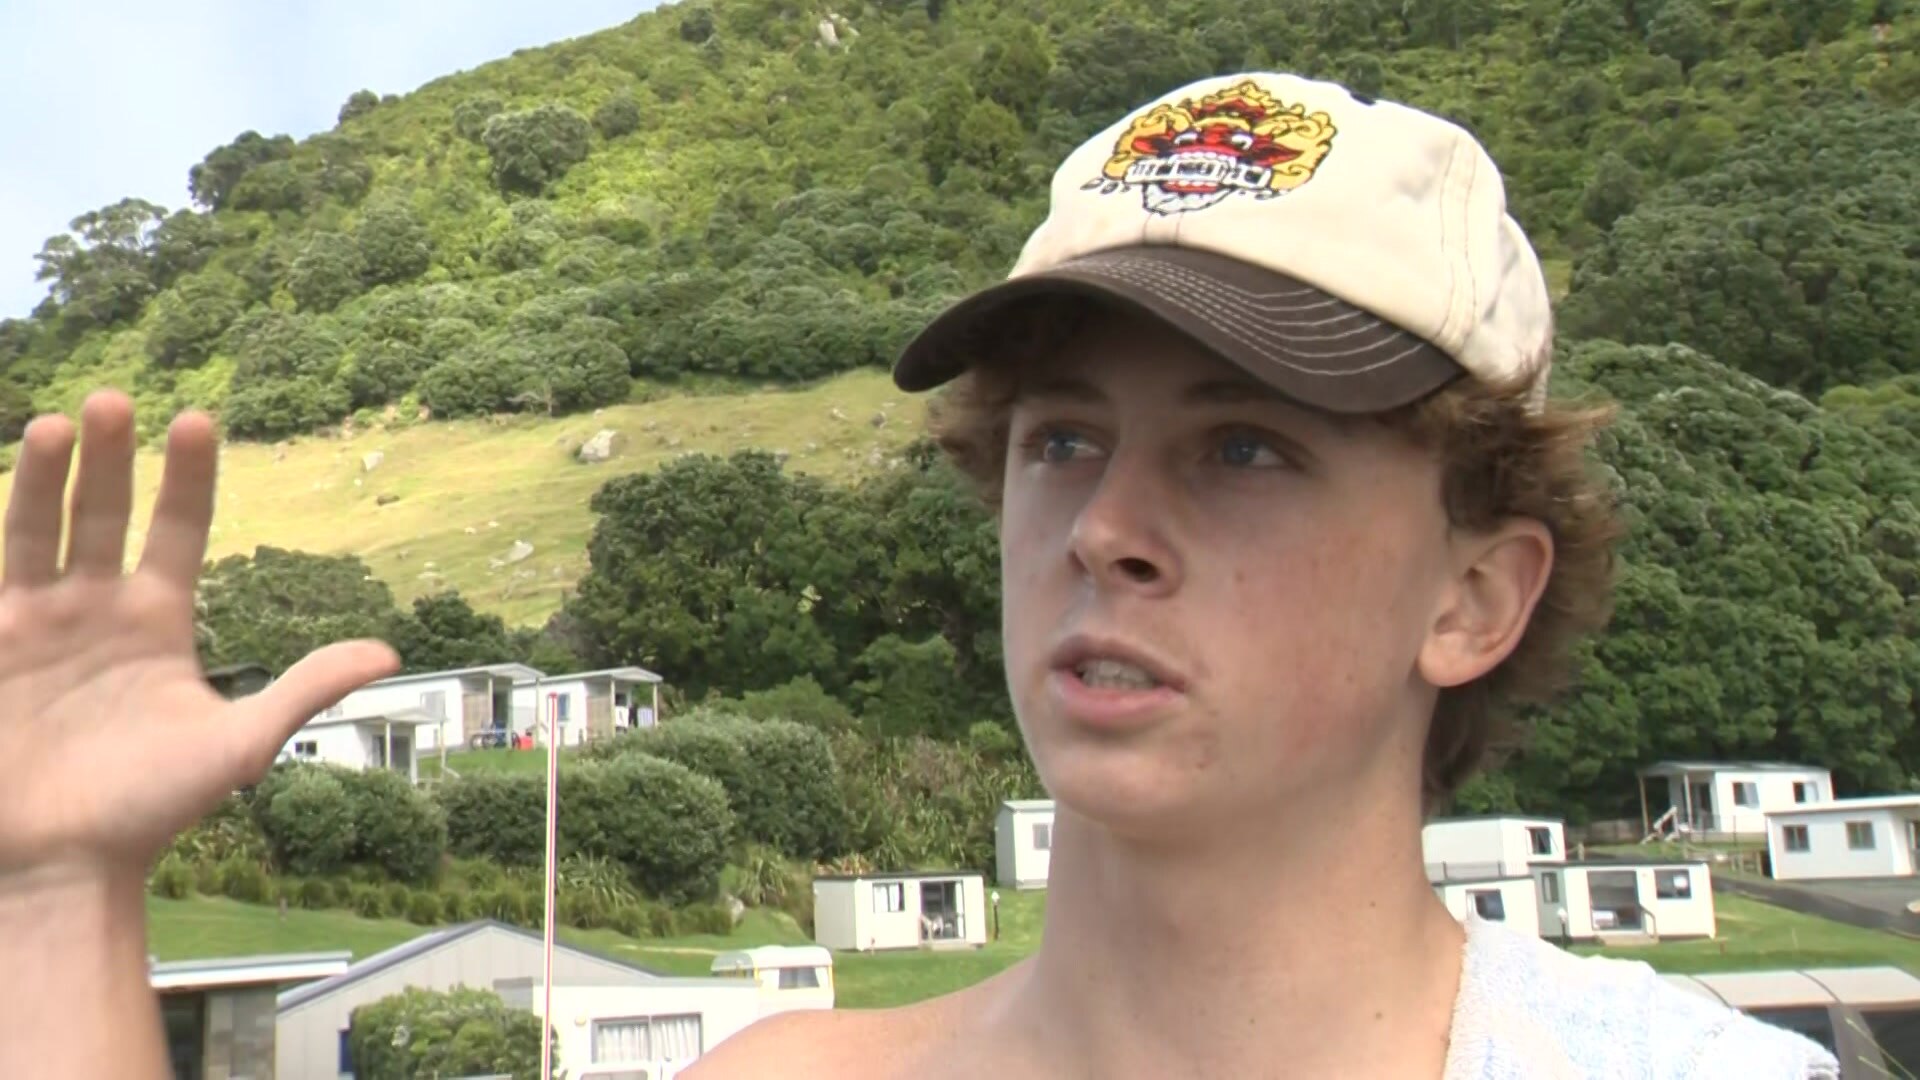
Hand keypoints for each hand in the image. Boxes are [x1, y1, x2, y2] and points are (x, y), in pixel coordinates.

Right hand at [0, 390, 398, 877]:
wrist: (67, 869)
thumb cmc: (152, 811)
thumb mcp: (240, 744)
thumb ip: (304, 688)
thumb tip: (391, 652)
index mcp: (161, 619)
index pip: (177, 528)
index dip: (188, 477)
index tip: (199, 420)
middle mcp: (98, 609)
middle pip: (105, 513)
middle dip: (110, 458)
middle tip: (115, 400)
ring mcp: (38, 624)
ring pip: (38, 532)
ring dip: (40, 478)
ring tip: (53, 423)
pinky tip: (1, 478)